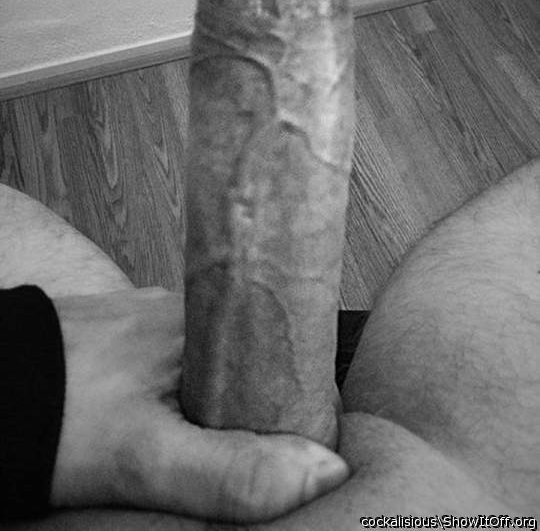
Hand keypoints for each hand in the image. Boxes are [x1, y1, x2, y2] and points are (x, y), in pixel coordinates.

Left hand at [51, 287, 348, 523]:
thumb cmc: (59, 417)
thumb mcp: (148, 458)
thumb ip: (233, 470)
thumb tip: (324, 470)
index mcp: (199, 327)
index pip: (281, 350)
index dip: (302, 394)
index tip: (311, 436)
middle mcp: (180, 315)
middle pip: (249, 358)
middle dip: (263, 402)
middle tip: (265, 451)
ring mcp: (150, 323)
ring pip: (214, 363)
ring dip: (225, 399)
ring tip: (225, 442)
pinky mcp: (125, 337)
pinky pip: (178, 364)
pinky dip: (186, 393)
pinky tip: (175, 422)